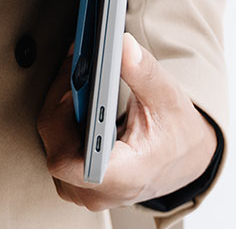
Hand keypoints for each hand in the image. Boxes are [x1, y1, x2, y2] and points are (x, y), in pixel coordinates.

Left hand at [37, 34, 218, 212]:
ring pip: (51, 145)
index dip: (62, 120)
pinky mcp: (76, 180)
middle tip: (77, 63)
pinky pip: (56, 147)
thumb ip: (144, 72)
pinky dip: (62, 117)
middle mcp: (99, 191)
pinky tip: (74, 91)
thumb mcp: (169, 100)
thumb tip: (121, 45)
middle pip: (55, 146)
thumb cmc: (178, 136)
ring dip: (59, 106)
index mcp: (124, 177)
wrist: (184, 159)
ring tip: (77, 72)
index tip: (76, 80)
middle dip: (61, 99)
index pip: (71, 162)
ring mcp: (84, 190)